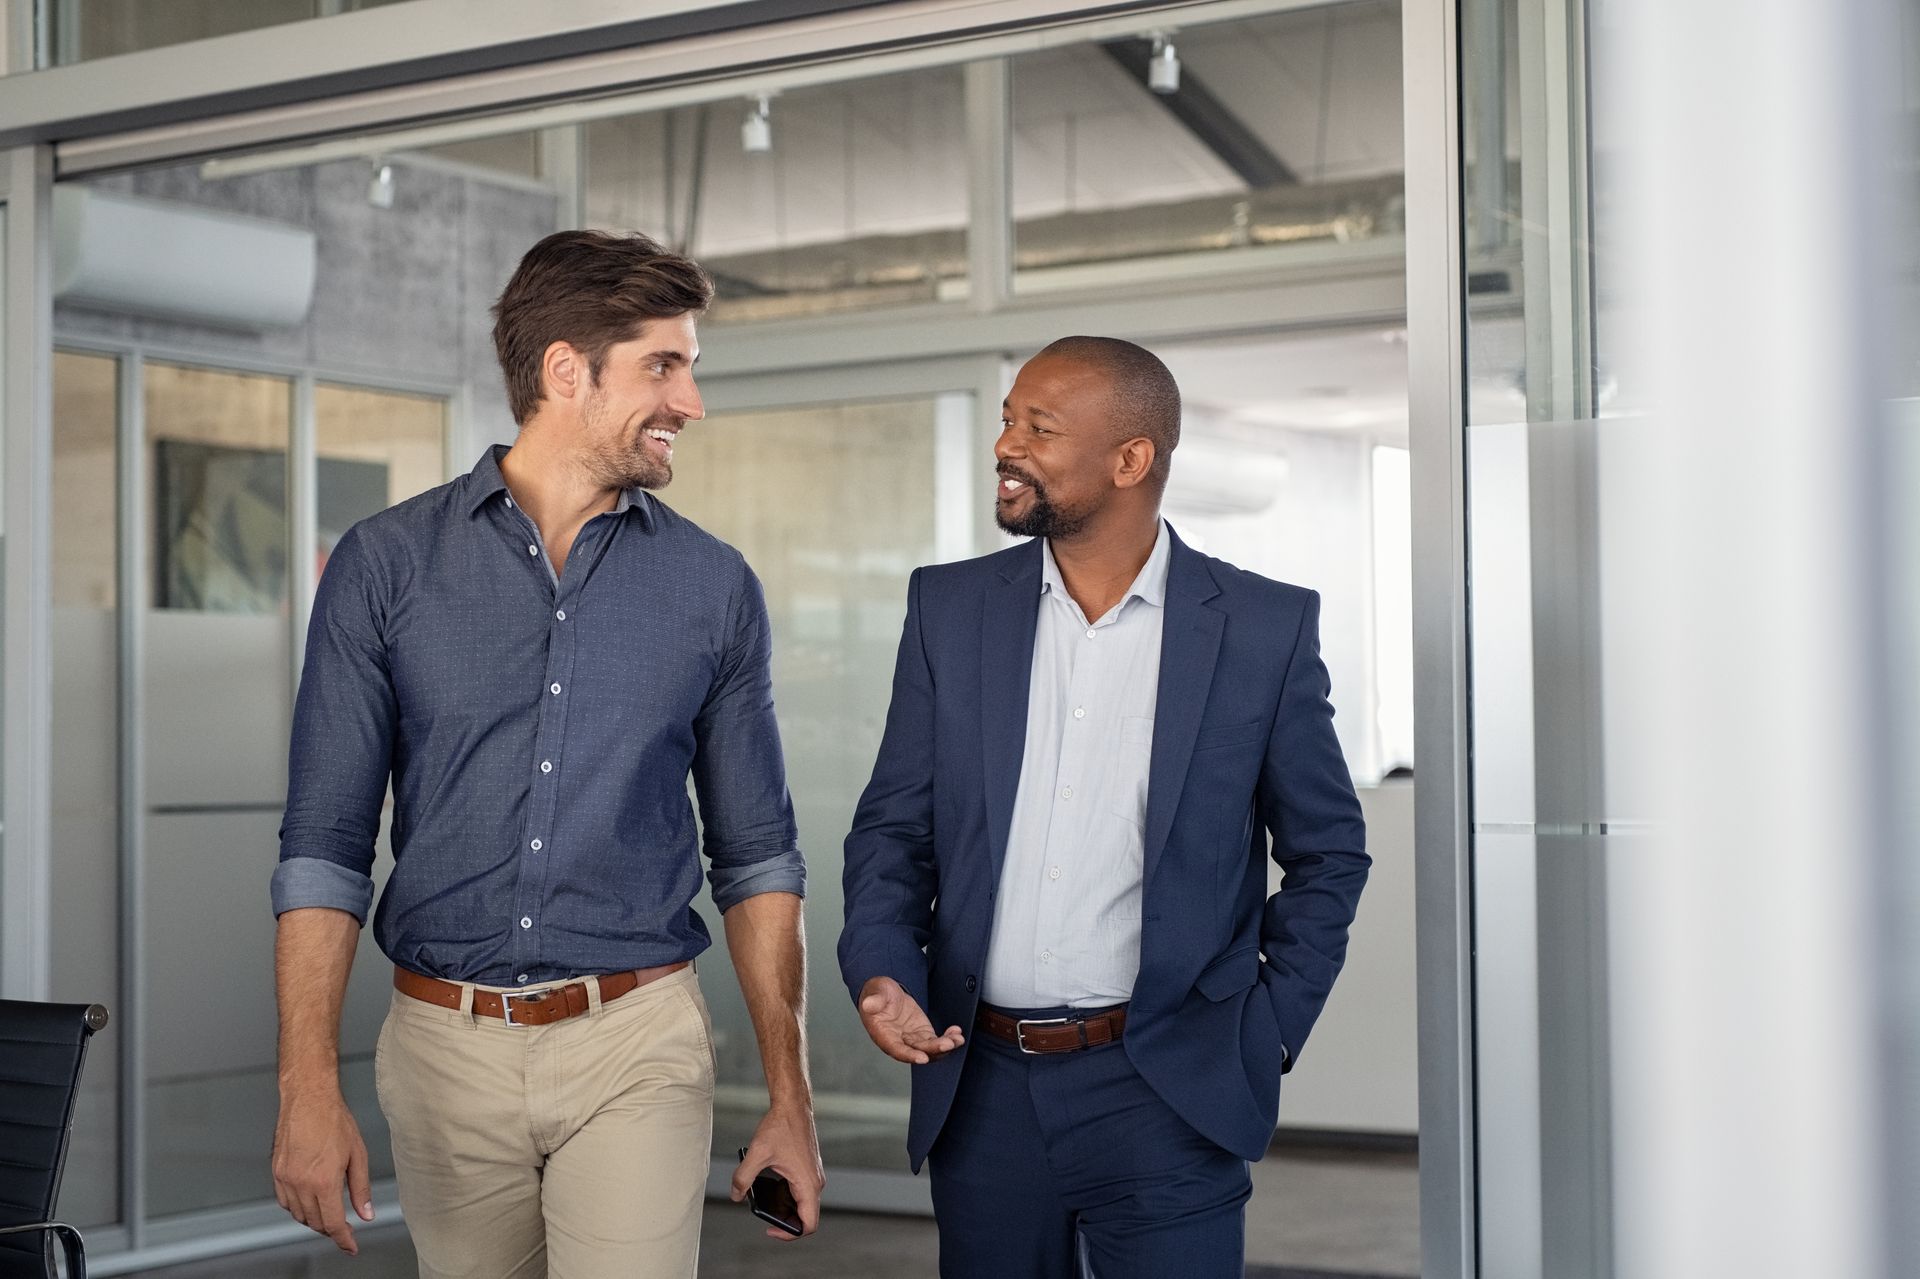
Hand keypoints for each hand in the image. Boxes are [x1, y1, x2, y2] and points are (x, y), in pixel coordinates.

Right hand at [271, 1088, 373, 1254]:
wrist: (308, 1099)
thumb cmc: (334, 1120)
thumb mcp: (357, 1155)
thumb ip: (361, 1188)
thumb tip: (366, 1213)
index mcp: (324, 1181)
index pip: (333, 1223)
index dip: (343, 1239)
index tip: (351, 1246)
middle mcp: (301, 1183)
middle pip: (315, 1222)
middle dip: (331, 1229)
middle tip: (344, 1227)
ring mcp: (286, 1178)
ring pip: (299, 1214)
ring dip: (314, 1219)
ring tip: (329, 1213)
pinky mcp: (276, 1172)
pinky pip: (286, 1201)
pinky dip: (298, 1207)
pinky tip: (309, 1201)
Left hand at [730, 1101, 824, 1239]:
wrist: (793, 1104)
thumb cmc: (781, 1126)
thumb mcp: (756, 1154)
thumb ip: (743, 1178)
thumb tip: (736, 1196)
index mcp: (808, 1184)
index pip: (808, 1225)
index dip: (789, 1234)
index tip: (770, 1229)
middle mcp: (815, 1182)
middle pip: (804, 1216)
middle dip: (783, 1220)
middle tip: (762, 1213)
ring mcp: (813, 1175)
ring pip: (801, 1203)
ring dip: (783, 1205)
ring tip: (763, 1196)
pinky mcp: (808, 1168)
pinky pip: (799, 1190)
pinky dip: (784, 1193)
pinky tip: (769, 1183)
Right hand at [858, 976, 964, 1064]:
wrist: (885, 993)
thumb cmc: (877, 993)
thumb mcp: (875, 992)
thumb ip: (874, 1000)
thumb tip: (869, 1004)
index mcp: (884, 1035)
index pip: (897, 1050)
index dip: (909, 1055)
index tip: (923, 1058)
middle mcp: (899, 1042)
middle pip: (918, 1051)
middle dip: (934, 1050)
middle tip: (948, 1044)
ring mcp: (912, 1039)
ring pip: (930, 1049)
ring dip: (945, 1046)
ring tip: (958, 1039)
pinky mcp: (922, 1034)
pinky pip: (936, 1040)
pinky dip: (948, 1038)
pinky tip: (957, 1032)